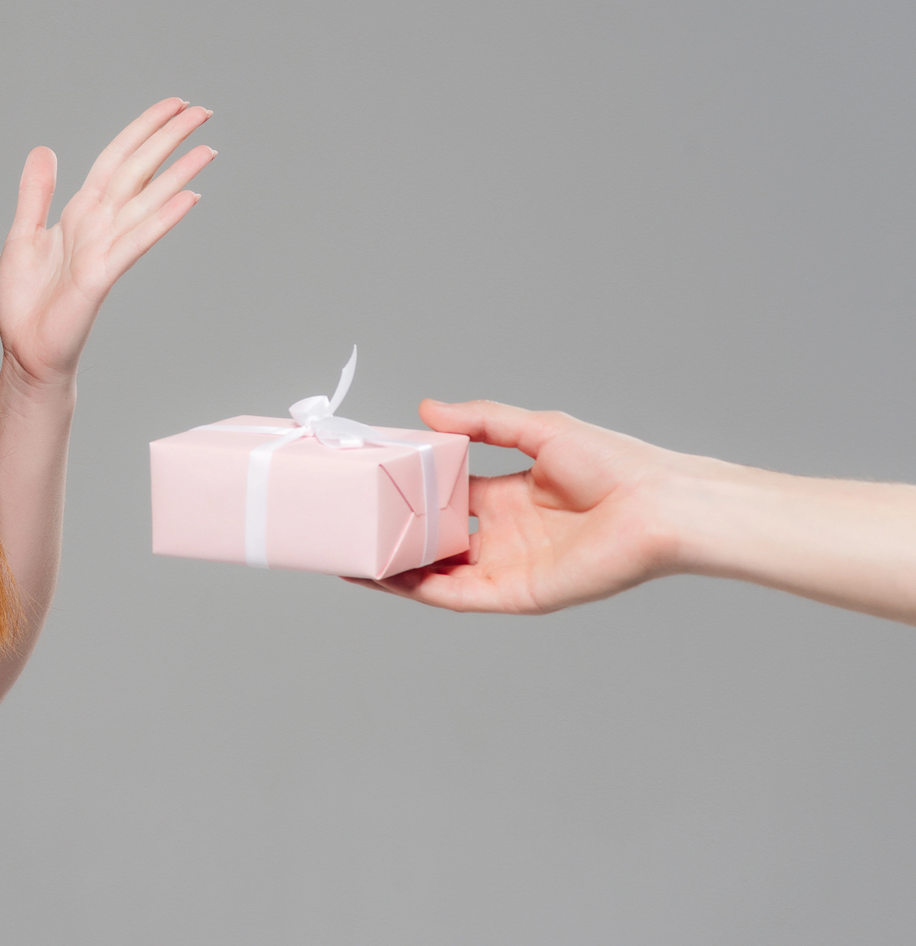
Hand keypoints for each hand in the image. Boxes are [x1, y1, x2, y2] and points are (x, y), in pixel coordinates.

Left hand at [0, 98, 214, 388]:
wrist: (25, 349)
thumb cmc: (27, 301)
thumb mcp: (23, 235)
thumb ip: (36, 193)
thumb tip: (45, 149)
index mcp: (80, 212)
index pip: (117, 159)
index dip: (142, 130)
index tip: (172, 106)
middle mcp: (99, 225)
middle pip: (139, 170)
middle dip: (168, 139)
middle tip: (203, 111)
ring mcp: (104, 248)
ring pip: (146, 201)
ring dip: (177, 174)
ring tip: (207, 150)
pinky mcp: (101, 275)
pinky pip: (135, 240)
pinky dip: (161, 218)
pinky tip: (187, 198)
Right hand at [352, 400, 687, 612]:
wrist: (659, 506)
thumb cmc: (616, 465)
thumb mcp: (537, 430)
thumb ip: (482, 422)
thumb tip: (428, 409)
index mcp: (508, 497)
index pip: (445, 497)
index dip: (408, 492)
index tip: (369, 480)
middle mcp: (503, 534)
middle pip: (433, 539)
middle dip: (391, 534)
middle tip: (345, 522)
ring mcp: (507, 566)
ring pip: (435, 572)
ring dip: (393, 566)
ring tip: (347, 553)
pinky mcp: (515, 592)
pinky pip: (455, 594)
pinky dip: (415, 588)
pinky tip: (382, 576)